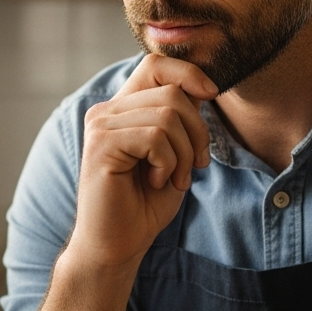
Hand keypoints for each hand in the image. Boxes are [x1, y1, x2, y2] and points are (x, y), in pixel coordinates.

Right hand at [67, 56, 217, 269]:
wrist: (117, 245)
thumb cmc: (144, 204)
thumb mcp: (173, 154)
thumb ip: (180, 120)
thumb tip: (202, 88)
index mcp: (122, 109)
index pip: (156, 64)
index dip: (189, 72)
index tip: (211, 96)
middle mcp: (106, 111)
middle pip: (172, 92)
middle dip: (197, 131)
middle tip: (193, 166)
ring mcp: (100, 126)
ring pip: (167, 115)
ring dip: (183, 153)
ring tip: (171, 178)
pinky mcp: (100, 145)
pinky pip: (155, 137)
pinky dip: (167, 163)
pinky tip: (155, 181)